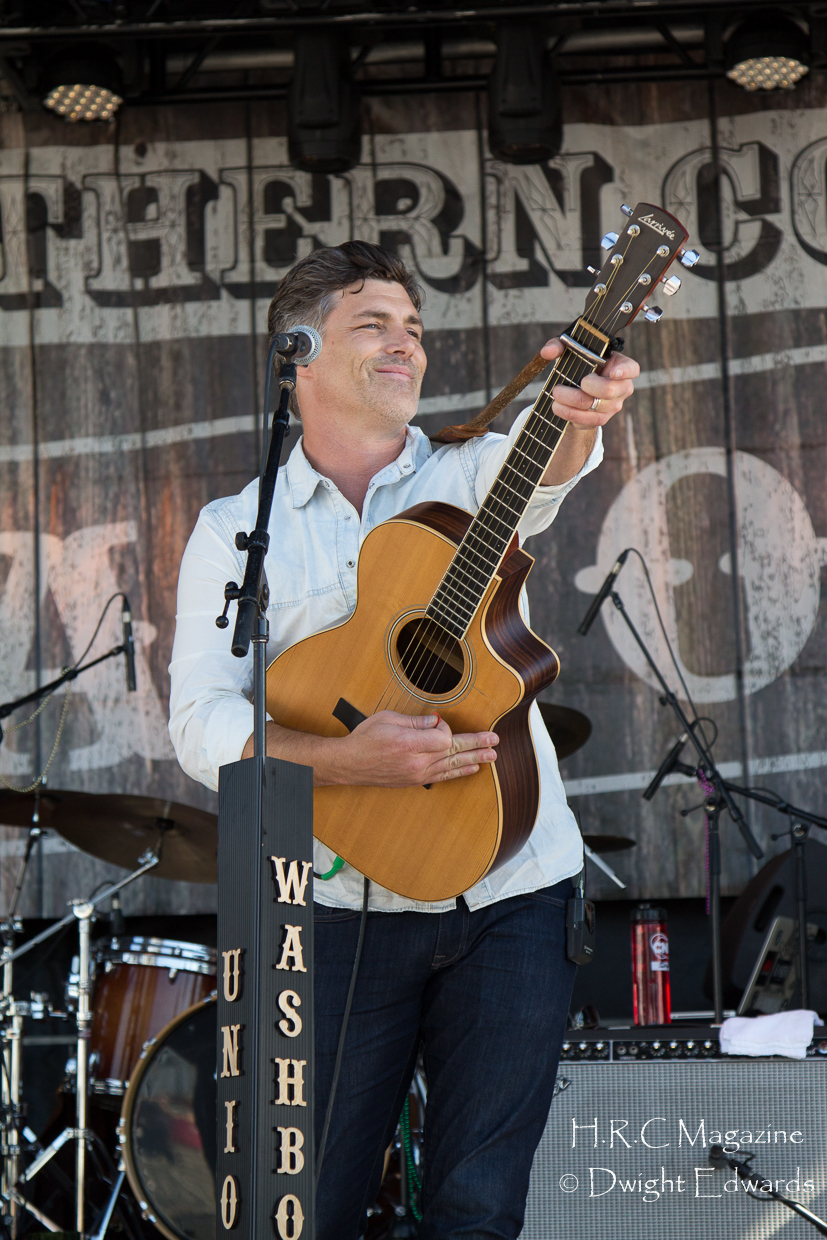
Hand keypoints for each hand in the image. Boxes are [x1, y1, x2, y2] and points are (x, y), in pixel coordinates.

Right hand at [332, 710, 497, 787]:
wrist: (350, 764)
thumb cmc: (365, 738)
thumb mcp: (388, 719)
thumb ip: (416, 721)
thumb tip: (437, 720)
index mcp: (410, 744)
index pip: (444, 737)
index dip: (446, 727)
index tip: (437, 722)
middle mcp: (417, 762)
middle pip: (454, 752)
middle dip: (477, 745)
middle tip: (495, 741)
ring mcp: (418, 774)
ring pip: (452, 766)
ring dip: (474, 759)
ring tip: (492, 756)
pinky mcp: (416, 781)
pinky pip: (443, 776)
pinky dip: (458, 772)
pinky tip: (472, 768)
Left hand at [539, 338, 639, 428]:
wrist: (576, 390)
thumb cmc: (579, 365)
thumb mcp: (570, 352)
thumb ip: (558, 346)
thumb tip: (548, 352)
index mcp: (621, 366)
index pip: (632, 369)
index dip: (625, 371)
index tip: (613, 372)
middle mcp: (622, 388)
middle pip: (608, 390)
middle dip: (586, 387)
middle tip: (570, 381)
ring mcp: (613, 406)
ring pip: (594, 407)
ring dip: (570, 401)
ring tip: (556, 393)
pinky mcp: (601, 419)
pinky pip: (586, 420)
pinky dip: (569, 413)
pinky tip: (557, 406)